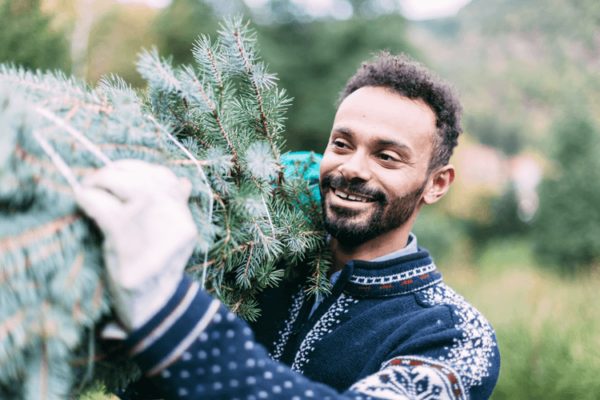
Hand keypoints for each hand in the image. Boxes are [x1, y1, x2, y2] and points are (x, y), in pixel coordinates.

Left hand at [75, 159, 197, 331]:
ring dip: (102, 179)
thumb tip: (182, 183)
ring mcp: (149, 227)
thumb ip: (177, 211)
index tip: (123, 174)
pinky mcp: (124, 237)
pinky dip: (88, 197)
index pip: (166, 178)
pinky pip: (102, 204)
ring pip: (124, 183)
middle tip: (98, 178)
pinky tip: (81, 199)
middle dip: (118, 170)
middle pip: (144, 176)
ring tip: (89, 186)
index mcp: (184, 220)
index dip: (141, 170)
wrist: (152, 310)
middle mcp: (172, 219)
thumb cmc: (157, 273)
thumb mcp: (175, 242)